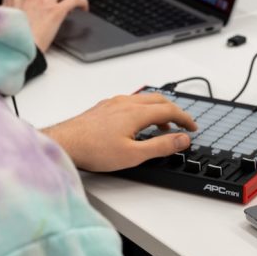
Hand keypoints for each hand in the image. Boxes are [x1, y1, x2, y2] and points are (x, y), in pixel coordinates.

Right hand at [2, 0, 87, 51]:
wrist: (18, 50)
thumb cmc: (12, 37)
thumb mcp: (4, 16)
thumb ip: (8, 5)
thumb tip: (10, 2)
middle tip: (58, 3)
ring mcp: (44, 1)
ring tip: (68, 6)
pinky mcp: (57, 11)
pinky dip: (82, 2)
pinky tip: (84, 8)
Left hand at [42, 93, 197, 172]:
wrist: (64, 143)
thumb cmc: (93, 150)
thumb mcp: (133, 154)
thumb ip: (161, 146)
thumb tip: (182, 139)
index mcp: (136, 112)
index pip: (170, 109)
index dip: (185, 118)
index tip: (192, 127)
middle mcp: (125, 103)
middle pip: (158, 100)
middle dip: (174, 112)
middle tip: (181, 125)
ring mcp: (112, 103)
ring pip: (143, 100)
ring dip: (157, 111)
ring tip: (161, 126)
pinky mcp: (103, 108)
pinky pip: (129, 102)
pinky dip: (142, 110)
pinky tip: (136, 123)